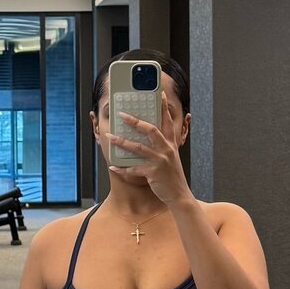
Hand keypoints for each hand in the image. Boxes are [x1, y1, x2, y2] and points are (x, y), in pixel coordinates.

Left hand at [106, 91, 192, 206]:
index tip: (159, 93)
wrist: (179, 195)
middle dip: (134, 121)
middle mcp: (166, 149)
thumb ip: (162, 146)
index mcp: (170, 143)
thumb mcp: (171, 157)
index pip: (166, 121)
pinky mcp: (152, 173)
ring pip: (138, 147)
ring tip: (110, 137)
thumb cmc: (172, 176)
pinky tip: (113, 167)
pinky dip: (122, 169)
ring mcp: (159, 161)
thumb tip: (147, 136)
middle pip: (150, 129)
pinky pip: (134, 169)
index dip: (163, 106)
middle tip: (122, 114)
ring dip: (122, 142)